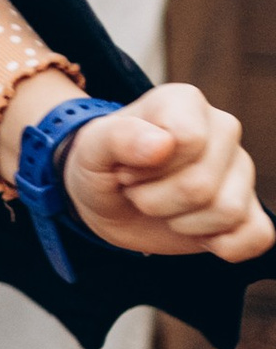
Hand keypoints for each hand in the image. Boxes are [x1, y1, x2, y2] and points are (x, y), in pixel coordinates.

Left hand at [40, 83, 271, 265]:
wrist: (109, 199)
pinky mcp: (250, 209)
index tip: (127, 166)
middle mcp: (223, 129)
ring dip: (181, 223)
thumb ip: (119, 138)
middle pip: (201, 185)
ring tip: (162, 206)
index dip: (146, 168)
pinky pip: (257, 236)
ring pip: (227, 212)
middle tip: (139, 191)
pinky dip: (221, 246)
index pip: (187, 140)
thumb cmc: (102, 166)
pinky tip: (195, 232)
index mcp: (185, 102)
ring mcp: (242, 169)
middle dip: (156, 201)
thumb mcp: (91, 150)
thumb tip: (163, 144)